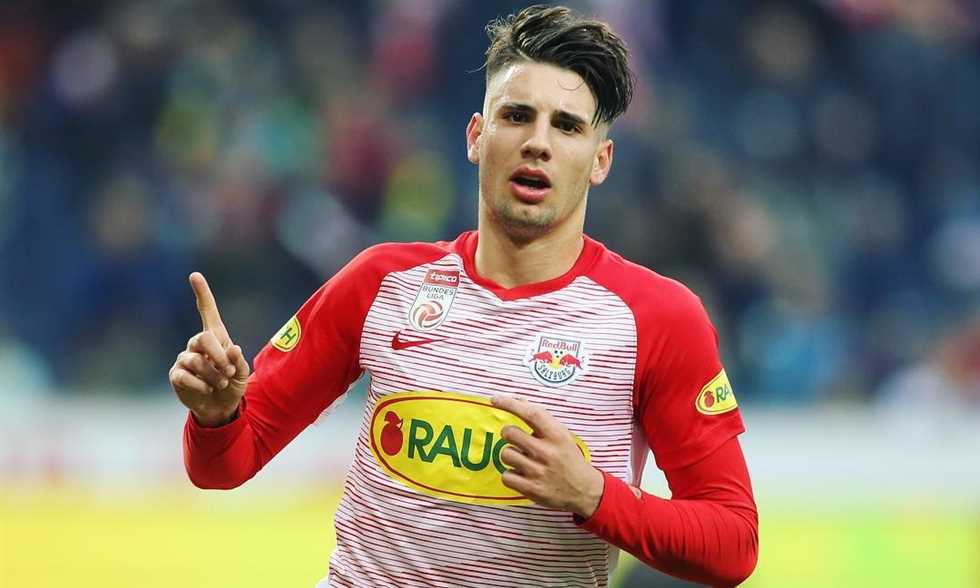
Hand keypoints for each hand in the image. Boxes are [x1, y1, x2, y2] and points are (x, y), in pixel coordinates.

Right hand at [169, 272, 249, 426]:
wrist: (221, 408)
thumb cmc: (232, 385)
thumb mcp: (243, 374)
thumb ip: (239, 362)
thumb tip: (233, 349)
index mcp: (216, 338)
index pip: (208, 312)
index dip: (202, 294)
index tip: (195, 275)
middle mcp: (198, 345)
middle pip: (203, 338)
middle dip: (218, 355)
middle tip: (228, 372)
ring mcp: (185, 359)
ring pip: (196, 361)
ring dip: (213, 375)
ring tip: (220, 383)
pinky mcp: (177, 375)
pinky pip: (186, 376)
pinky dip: (201, 385)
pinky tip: (206, 390)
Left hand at [491, 395, 603, 517]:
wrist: (584, 491)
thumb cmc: (569, 459)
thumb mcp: (562, 436)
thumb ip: (541, 420)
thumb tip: (518, 401)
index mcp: (556, 436)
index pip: (531, 413)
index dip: (510, 404)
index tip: (495, 400)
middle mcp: (546, 452)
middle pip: (510, 433)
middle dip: (508, 434)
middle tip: (517, 440)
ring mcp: (538, 472)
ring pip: (505, 454)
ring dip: (511, 455)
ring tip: (524, 460)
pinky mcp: (530, 489)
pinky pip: (505, 476)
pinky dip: (511, 475)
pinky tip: (523, 475)